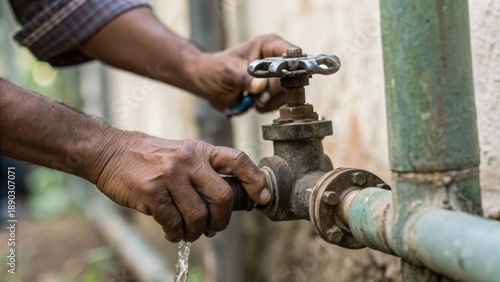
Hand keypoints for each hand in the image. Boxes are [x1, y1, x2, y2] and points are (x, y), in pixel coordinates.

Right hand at [93, 131, 269, 241]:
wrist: (108, 152)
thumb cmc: (148, 156)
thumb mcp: (181, 152)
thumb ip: (202, 171)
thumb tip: (223, 203)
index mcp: (200, 150)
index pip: (238, 160)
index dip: (256, 180)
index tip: (264, 197)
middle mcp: (188, 160)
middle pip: (223, 197)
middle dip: (223, 220)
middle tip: (215, 228)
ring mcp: (170, 176)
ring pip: (198, 216)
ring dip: (197, 231)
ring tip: (189, 231)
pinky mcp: (152, 192)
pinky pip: (174, 223)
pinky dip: (176, 234)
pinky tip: (172, 231)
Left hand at [191, 34, 293, 111]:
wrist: (207, 83)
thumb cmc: (215, 70)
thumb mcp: (228, 72)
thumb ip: (245, 78)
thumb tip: (261, 86)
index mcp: (268, 46)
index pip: (291, 54)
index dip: (293, 67)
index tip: (283, 80)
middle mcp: (276, 60)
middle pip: (292, 77)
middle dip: (276, 91)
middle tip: (259, 97)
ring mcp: (276, 77)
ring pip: (288, 93)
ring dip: (270, 101)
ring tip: (252, 99)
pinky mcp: (272, 92)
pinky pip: (279, 103)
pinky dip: (267, 106)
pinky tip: (253, 102)